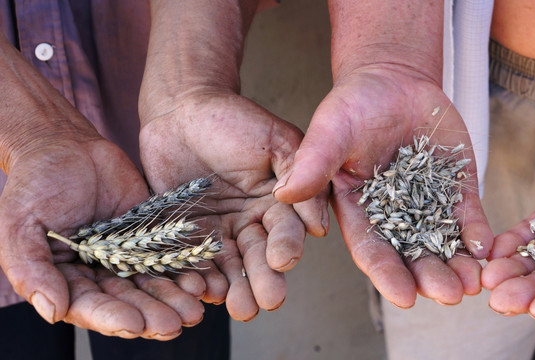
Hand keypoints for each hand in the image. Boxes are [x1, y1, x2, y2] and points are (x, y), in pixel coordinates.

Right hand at [0, 137, 204, 338]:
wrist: (66, 146)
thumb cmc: (35, 184)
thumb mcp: (21, 224)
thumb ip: (31, 268)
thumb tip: (53, 311)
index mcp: (65, 279)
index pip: (90, 306)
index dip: (112, 317)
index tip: (135, 325)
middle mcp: (98, 273)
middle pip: (128, 301)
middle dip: (152, 314)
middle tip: (175, 324)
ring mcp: (126, 255)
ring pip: (152, 283)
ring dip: (173, 299)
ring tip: (194, 310)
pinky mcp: (148, 235)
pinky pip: (168, 255)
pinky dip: (183, 270)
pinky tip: (201, 281)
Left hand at [139, 90, 328, 320]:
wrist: (182, 109)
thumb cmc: (233, 119)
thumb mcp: (276, 142)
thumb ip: (299, 177)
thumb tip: (318, 226)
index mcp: (277, 203)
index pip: (285, 231)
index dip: (286, 246)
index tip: (283, 261)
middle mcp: (250, 222)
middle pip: (258, 257)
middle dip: (262, 280)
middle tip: (265, 301)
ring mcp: (218, 231)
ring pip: (228, 266)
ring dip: (234, 288)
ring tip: (237, 308)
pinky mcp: (186, 235)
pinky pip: (192, 261)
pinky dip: (197, 278)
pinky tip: (201, 292)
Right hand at [273, 64, 492, 307]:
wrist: (391, 83)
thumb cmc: (353, 105)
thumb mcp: (330, 130)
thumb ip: (314, 162)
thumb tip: (284, 195)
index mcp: (358, 210)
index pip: (371, 249)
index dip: (387, 274)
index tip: (405, 297)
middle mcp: (393, 215)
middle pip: (412, 254)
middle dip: (430, 276)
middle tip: (450, 295)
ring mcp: (427, 203)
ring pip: (443, 242)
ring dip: (458, 264)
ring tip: (473, 283)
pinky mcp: (455, 187)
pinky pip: (467, 214)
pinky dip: (476, 231)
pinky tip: (485, 247)